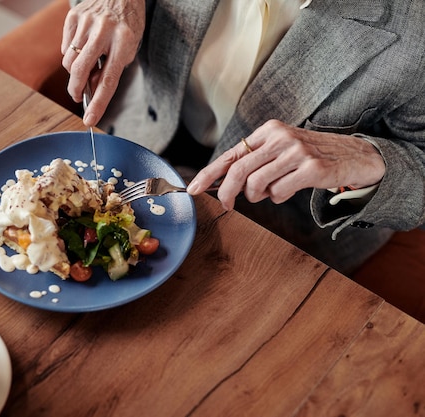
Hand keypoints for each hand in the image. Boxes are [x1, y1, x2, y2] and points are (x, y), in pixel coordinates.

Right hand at [61, 0, 144, 126]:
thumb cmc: (126, 25)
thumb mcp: (127, 49)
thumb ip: (110, 69)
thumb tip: (91, 89)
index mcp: (124, 41)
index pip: (109, 80)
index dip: (98, 103)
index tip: (88, 120)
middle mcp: (104, 30)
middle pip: (81, 71)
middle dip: (76, 90)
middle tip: (78, 96)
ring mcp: (87, 22)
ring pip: (69, 61)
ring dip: (74, 71)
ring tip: (86, 63)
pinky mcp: (74, 16)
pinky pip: (65, 47)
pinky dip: (71, 53)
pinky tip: (82, 45)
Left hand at [186, 120, 385, 210]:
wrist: (354, 156)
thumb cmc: (310, 156)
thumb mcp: (280, 151)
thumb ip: (255, 163)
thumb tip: (224, 184)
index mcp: (268, 131)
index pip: (231, 154)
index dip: (209, 173)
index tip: (193, 189)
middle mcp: (280, 137)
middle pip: (238, 170)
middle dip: (226, 192)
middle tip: (227, 204)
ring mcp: (296, 151)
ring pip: (256, 184)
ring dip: (258, 196)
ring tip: (271, 191)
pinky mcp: (311, 167)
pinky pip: (279, 192)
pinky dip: (278, 198)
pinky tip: (290, 189)